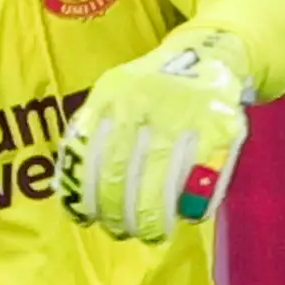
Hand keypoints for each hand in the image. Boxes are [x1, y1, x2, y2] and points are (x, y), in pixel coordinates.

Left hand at [56, 27, 255, 245]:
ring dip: (152, 219)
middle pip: (122, 177)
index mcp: (114, 96)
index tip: (89, 219)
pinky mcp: (219, 130)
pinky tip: (183, 215)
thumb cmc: (151, 85)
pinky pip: (202, 179)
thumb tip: (64, 188)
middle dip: (119, 215)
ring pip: (161, 185)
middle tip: (121, 231)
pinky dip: (191, 206)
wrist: (208, 51)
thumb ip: (90, 130)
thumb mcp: (113, 91)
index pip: (90, 158)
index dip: (87, 197)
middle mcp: (146, 105)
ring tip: (151, 233)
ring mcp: (184, 117)